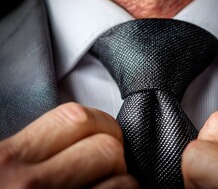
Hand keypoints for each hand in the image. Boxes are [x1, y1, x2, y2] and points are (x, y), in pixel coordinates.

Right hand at [0, 102, 138, 188]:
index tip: (105, 131)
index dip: (101, 122)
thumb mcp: (1, 163)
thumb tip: (76, 127)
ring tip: (109, 184)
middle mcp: (31, 185)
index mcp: (8, 159)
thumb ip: (30, 145)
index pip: (76, 118)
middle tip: (110, 162)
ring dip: (123, 181)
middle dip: (115, 152)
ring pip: (124, 180)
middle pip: (107, 147)